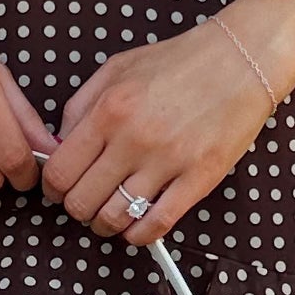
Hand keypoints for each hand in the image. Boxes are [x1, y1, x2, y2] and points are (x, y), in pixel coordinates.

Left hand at [43, 20, 275, 243]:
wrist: (241, 59)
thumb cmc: (179, 62)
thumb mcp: (117, 69)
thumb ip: (81, 107)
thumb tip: (59, 147)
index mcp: (109, 110)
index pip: (60, 171)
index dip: (53, 189)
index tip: (59, 190)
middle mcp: (134, 138)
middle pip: (82, 201)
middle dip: (77, 208)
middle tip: (85, 203)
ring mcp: (168, 161)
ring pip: (115, 218)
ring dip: (105, 224)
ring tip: (109, 216)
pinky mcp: (199, 178)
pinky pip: (157, 224)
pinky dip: (139, 236)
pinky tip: (136, 228)